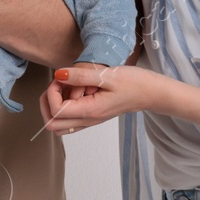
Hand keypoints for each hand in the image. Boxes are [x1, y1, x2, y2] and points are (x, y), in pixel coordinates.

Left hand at [40, 64, 164, 133]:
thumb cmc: (134, 83)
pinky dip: (64, 106)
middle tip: (58, 84)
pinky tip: (74, 91)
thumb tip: (58, 74)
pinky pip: (70, 119)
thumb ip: (80, 75)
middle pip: (52, 125)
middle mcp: (88, 120)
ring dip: (54, 106)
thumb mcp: (107, 75)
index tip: (61, 77)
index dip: (52, 92)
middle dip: (47, 102)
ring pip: (59, 125)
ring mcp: (90, 120)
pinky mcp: (93, 116)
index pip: (56, 111)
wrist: (152, 93)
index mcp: (90, 111)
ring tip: (65, 88)